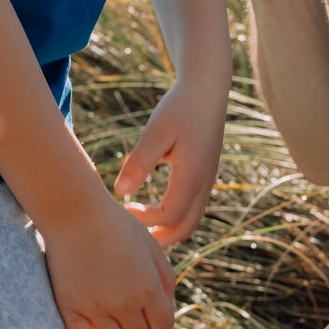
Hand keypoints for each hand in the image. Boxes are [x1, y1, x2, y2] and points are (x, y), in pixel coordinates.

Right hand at [37, 192, 178, 328]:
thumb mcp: (151, 247)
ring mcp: (96, 308)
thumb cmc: (117, 225)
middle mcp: (125, 302)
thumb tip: (166, 309)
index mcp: (149, 287)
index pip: (164, 325)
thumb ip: (165, 279)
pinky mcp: (71, 308)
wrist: (76, 213)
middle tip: (126, 311)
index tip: (147, 310)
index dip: (158, 319)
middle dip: (137, 326)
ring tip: (110, 322)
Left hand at [114, 75, 229, 246]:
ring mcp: (208, 181)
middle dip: (158, 238)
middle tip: (130, 232)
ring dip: (166, 230)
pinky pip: (194, 209)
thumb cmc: (179, 107)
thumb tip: (120, 193)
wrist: (207, 90)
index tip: (123, 209)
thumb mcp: (155, 131)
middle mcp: (204, 183)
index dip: (145, 220)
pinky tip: (154, 208)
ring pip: (191, 221)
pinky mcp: (206, 176)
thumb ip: (139, 162)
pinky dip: (175, 219)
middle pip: (184, 229)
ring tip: (139, 224)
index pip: (169, 216)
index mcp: (192, 175)